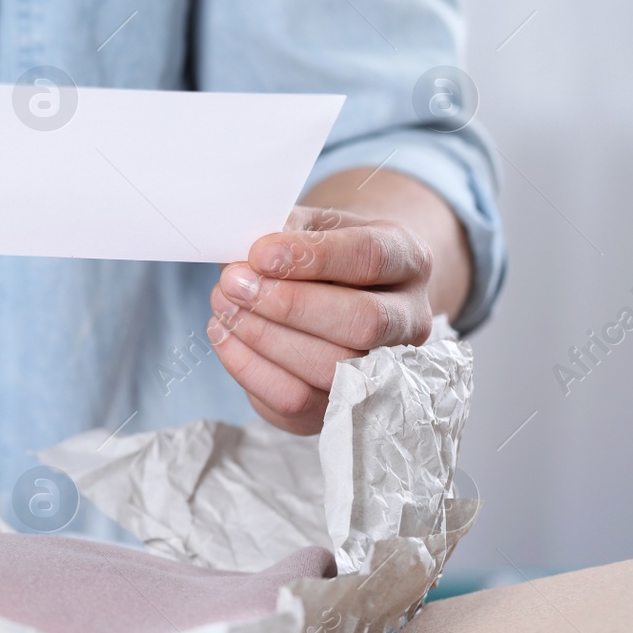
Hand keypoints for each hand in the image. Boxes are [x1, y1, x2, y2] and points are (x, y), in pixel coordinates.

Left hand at [207, 206, 434, 434]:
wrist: (331, 294)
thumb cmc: (317, 256)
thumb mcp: (308, 227)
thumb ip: (284, 232)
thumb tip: (248, 262)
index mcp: (407, 259)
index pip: (371, 257)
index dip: (313, 256)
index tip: (259, 254)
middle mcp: (408, 319)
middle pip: (364, 321)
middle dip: (289, 304)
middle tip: (233, 283)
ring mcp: (385, 369)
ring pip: (332, 366)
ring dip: (264, 336)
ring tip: (224, 306)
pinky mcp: (343, 406)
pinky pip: (297, 397)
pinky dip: (250, 367)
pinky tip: (224, 334)